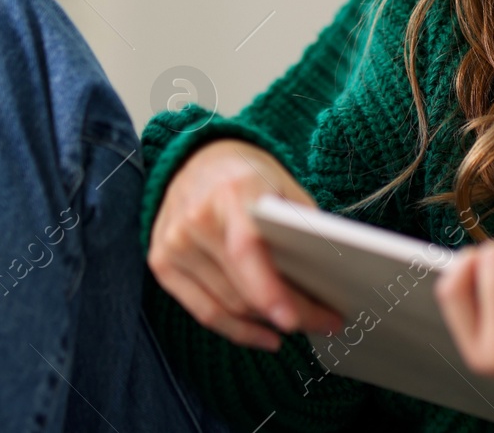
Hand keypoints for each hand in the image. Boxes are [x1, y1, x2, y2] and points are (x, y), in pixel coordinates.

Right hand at [149, 138, 344, 350]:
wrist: (196, 157)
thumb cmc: (247, 174)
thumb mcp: (283, 185)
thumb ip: (302, 224)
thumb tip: (331, 273)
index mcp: (231, 193)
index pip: (247, 249)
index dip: (269, 290)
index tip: (294, 320)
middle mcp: (196, 219)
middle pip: (243, 288)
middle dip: (291, 313)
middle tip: (327, 322)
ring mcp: (173, 243)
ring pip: (228, 306)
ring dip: (268, 323)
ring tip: (304, 325)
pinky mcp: (162, 263)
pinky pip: (204, 312)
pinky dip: (238, 330)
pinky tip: (266, 335)